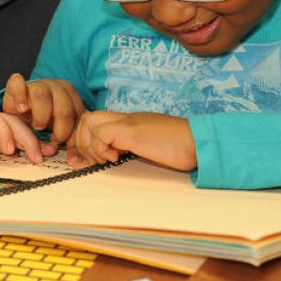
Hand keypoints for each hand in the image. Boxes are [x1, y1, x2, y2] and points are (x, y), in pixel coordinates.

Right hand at [3, 74, 84, 148]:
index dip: (73, 134)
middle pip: (64, 106)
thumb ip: (65, 140)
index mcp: (69, 95)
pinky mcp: (16, 85)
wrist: (22, 106)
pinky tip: (22, 109)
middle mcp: (55, 86)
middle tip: (54, 140)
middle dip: (61, 128)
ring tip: (37, 127)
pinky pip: (17, 83)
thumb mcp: (56, 129)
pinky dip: (19, 96)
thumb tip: (73, 160)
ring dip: (41, 116)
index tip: (65, 147)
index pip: (77, 114)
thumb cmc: (42, 118)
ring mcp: (36, 84)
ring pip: (42, 95)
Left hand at [67, 111, 195, 171]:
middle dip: (81, 143)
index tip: (87, 161)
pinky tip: (117, 158)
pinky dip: (103, 149)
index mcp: (129, 122)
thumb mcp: (149, 147)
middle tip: (92, 162)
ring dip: (91, 146)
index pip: (94, 121)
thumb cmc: (180, 148)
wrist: (199, 142)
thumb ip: (132, 149)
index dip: (85, 141)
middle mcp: (125, 118)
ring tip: (107, 160)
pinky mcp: (132, 131)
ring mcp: (128, 122)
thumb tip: (113, 160)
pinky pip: (102, 134)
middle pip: (86, 118)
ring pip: (88, 122)